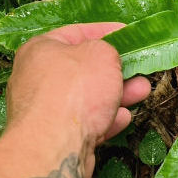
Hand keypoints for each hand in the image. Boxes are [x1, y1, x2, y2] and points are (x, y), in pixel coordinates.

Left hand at [6, 22, 150, 177]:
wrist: (53, 146)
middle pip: (83, 69)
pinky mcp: (54, 137)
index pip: (76, 32)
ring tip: (142, 91)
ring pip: (86, 98)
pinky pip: (83, 123)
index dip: (106, 31)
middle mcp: (36, 78)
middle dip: (115, 69)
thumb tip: (108, 60)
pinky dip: (104, 119)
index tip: (128, 33)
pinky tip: (122, 118)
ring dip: (116, 94)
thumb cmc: (75, 89)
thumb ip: (109, 50)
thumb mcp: (101, 54)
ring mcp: (43, 110)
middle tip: (139, 68)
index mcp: (40, 50)